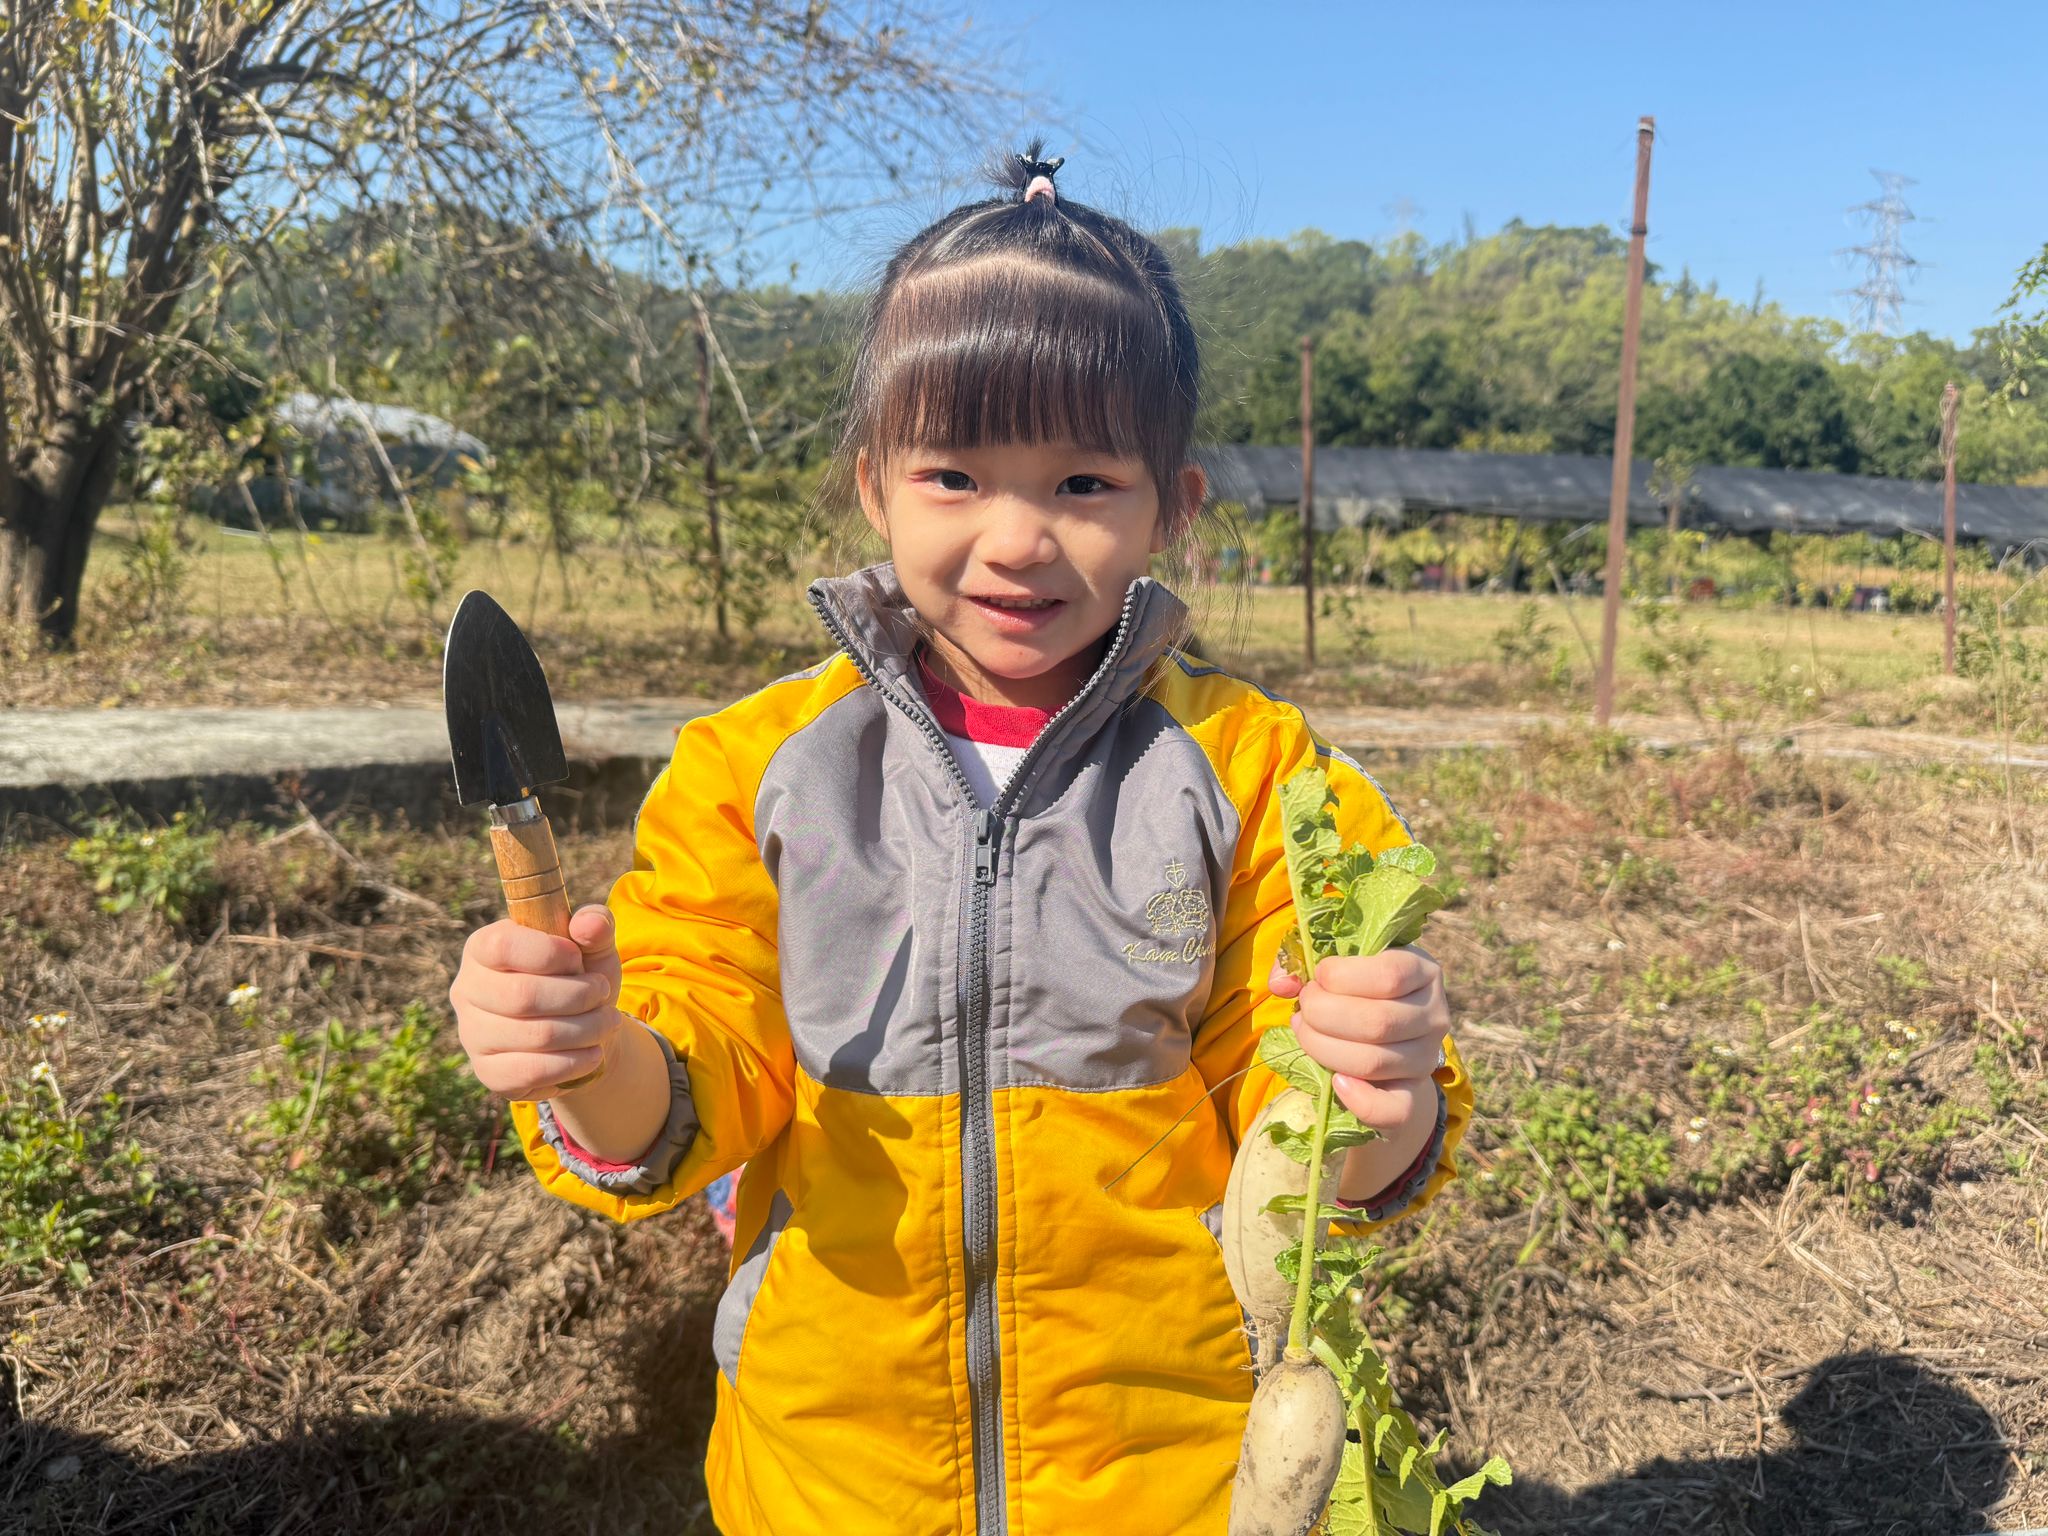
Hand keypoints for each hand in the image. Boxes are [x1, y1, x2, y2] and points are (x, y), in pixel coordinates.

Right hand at [449, 904, 625, 1098]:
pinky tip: (593, 1053)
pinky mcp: (488, 1072)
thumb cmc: (581, 978)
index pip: (502, 946)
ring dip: (586, 1029)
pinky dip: (574, 1063)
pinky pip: (531, 1071)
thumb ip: (595, 925)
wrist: (582, 1032)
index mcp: (483, 947)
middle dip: (579, 996)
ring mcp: (472, 1034)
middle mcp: (467, 990)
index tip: (579, 961)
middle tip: (602, 995)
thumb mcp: (593, 946)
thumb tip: (588, 923)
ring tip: (608, 1022)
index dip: (550, 953)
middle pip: (522, 995)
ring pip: (535, 1035)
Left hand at [1268, 946, 1448, 1134]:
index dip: (1340, 976)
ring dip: (1323, 1048)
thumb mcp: (1340, 966)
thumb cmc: (1355, 989)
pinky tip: (1335, 1081)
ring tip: (1305, 1033)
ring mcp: (1426, 1058)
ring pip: (1373, 1061)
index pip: (1389, 975)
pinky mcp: (1414, 1096)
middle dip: (1322, 1014)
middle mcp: (1434, 1015)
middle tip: (1303, 1009)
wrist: (1383, 1037)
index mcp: (1422, 972)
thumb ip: (1305, 964)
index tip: (1317, 978)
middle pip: (1378, 1022)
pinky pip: (1394, 1109)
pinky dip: (1358, 1100)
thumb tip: (1282, 983)